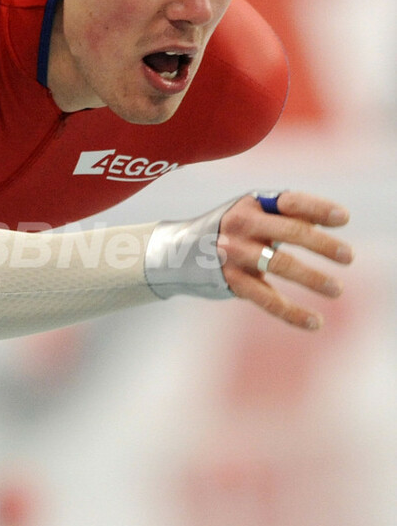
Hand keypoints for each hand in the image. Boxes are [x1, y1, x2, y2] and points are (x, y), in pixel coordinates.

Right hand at [217, 191, 353, 329]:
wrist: (177, 252)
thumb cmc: (229, 232)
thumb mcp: (252, 215)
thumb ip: (284, 217)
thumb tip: (330, 221)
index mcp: (252, 204)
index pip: (290, 202)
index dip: (318, 209)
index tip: (344, 219)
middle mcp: (241, 225)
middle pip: (290, 232)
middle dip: (323, 245)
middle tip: (349, 256)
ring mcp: (233, 253)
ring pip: (280, 264)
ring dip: (313, 278)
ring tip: (337, 289)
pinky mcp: (230, 280)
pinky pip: (266, 298)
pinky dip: (292, 312)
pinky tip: (315, 322)